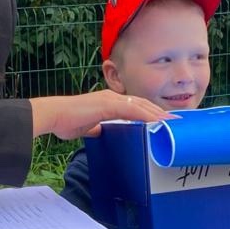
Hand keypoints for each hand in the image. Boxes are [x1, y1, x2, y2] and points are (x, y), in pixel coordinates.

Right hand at [29, 90, 169, 140]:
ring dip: (158, 113)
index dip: (151, 112)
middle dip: (160, 112)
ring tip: (172, 122)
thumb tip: (99, 131)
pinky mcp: (107, 105)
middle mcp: (112, 97)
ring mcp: (110, 99)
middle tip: (176, 121)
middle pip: (142, 104)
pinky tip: (155, 122)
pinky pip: (131, 110)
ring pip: (140, 105)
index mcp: (108, 102)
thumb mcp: (85, 126)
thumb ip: (94, 127)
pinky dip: (145, 115)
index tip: (163, 121)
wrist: (52, 115)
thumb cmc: (65, 121)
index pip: (135, 106)